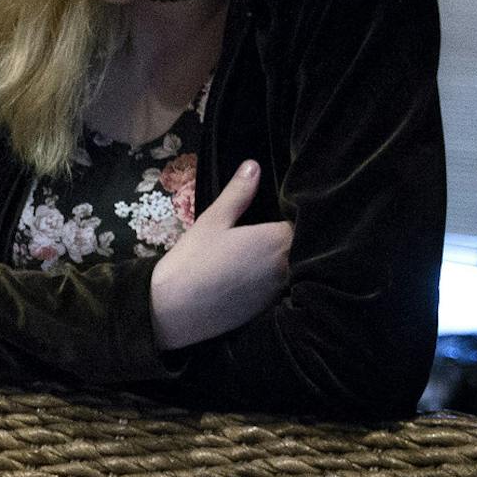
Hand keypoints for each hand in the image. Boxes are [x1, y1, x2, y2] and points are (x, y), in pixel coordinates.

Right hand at [150, 159, 292, 350]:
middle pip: (304, 246)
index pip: (303, 221)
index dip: (293, 215)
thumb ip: (238, 193)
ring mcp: (281, 290)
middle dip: (292, 238)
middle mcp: (288, 265)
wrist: (173, 312)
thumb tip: (253, 164)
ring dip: (284, 261)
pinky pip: (282, 289)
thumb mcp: (212, 221)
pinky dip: (273, 282)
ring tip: (258, 255)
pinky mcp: (270, 309)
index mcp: (277, 238)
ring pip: (295, 268)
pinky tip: (251, 279)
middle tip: (265, 232)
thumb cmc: (191, 261)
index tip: (278, 212)